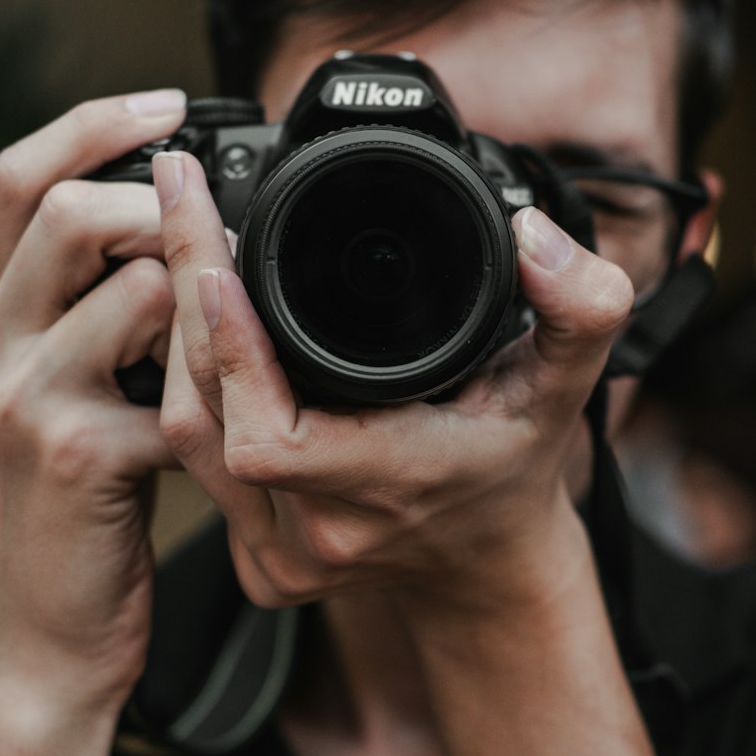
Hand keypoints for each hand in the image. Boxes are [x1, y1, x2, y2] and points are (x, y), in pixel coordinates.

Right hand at [0, 91, 186, 716]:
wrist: (53, 633)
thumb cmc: (79, 508)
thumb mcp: (70, 393)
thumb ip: (99, 316)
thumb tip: (182, 237)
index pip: (15, 176)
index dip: (91, 123)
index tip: (171, 102)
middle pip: (65, 208)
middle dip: (159, 203)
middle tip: (218, 237)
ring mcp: (23, 399)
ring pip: (134, 286)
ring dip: (205, 301)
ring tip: (230, 343)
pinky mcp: (77, 455)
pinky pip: (171, 380)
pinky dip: (217, 389)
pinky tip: (229, 423)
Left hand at [154, 149, 633, 623]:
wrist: (490, 562)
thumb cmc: (518, 464)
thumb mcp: (567, 385)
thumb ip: (581, 307)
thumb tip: (533, 233)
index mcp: (394, 487)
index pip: (273, 436)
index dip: (234, 350)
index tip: (219, 256)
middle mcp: (324, 533)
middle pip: (207, 415)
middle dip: (184, 294)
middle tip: (181, 193)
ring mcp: (280, 555)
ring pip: (184, 435)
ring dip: (174, 332)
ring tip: (181, 234)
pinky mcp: (255, 558)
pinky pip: (191, 460)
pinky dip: (184, 380)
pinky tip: (187, 314)